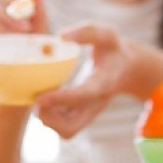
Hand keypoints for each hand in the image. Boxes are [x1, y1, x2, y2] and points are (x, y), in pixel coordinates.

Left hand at [35, 22, 149, 137]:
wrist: (126, 68)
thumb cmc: (112, 48)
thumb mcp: (106, 33)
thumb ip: (87, 32)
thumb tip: (60, 37)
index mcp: (103, 84)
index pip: (83, 97)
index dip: (61, 99)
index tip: (39, 98)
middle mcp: (96, 104)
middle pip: (71, 127)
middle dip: (49, 116)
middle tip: (36, 96)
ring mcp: (89, 114)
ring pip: (66, 131)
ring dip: (47, 117)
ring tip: (40, 95)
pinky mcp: (82, 116)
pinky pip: (64, 127)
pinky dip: (50, 117)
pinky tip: (45, 97)